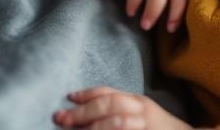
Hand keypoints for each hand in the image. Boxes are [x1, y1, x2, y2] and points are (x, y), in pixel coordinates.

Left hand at [53, 87, 192, 129]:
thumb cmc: (158, 128)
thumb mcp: (140, 111)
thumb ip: (118, 106)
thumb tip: (82, 108)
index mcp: (138, 102)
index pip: (109, 93)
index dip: (86, 95)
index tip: (68, 98)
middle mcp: (141, 113)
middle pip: (109, 106)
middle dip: (82, 112)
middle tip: (61, 118)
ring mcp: (143, 128)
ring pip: (116, 124)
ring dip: (92, 128)